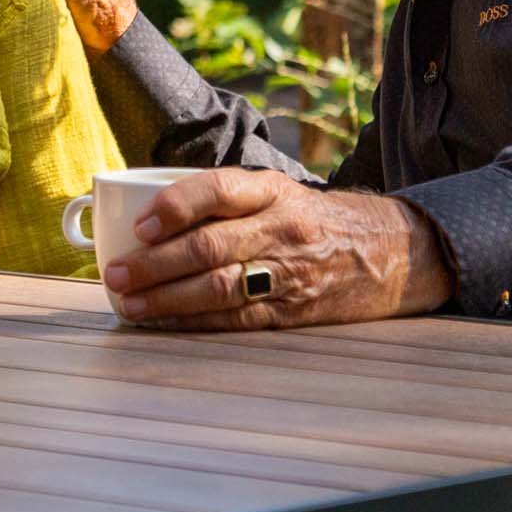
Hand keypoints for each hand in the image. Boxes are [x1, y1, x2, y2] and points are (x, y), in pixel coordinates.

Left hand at [103, 168, 455, 329]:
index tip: (140, 224)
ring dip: (165, 298)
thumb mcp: (281, 192)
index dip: (174, 206)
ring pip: (217, 287)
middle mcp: (281, 228)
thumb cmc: (318, 220)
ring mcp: (289, 273)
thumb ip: (228, 200)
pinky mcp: (293, 311)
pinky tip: (163, 322)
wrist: (395, 252)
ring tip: (129, 303)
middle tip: (115, 274)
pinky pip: (234, 319)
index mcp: (274, 189)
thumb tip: (149, 214)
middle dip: (154, 264)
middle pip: (208, 245)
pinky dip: (193, 322)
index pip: (217, 189)